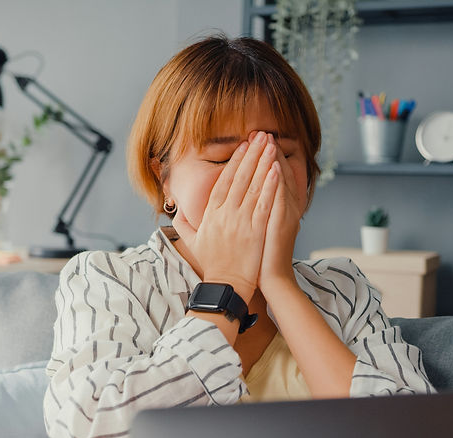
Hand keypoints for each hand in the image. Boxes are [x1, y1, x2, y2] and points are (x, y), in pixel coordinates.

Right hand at [173, 131, 280, 301]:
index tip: (244, 147)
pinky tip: (276, 170)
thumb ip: (184, 224)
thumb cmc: (213, 265)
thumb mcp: (193, 242)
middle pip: (240, 177)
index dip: (235, 162)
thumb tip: (177, 211)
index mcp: (211, 214)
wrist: (226, 286)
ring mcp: (241, 222)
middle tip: (261, 136)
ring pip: (253, 186)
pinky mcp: (255, 231)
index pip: (224, 181)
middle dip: (252, 154)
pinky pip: (264, 203)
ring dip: (263, 163)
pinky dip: (270, 186)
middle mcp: (225, 214)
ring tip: (271, 145)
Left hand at [259, 133, 304, 294]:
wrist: (271, 279)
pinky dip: (278, 184)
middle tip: (261, 133)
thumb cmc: (259, 257)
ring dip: (273, 161)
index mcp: (274, 207)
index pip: (268, 176)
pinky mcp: (282, 225)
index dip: (261, 158)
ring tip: (268, 141)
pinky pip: (280, 200)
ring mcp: (284, 215)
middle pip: (276, 174)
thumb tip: (238, 199)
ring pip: (280, 182)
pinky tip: (275, 168)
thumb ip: (249, 212)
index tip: (251, 141)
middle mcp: (283, 208)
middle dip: (267, 153)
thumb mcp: (255, 230)